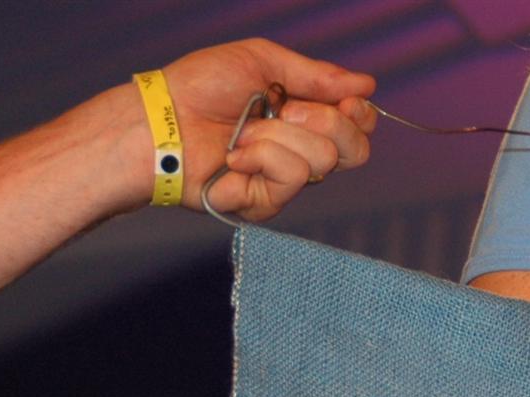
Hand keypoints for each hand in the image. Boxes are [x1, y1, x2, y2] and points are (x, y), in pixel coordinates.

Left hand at [164, 39, 376, 220]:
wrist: (163, 118)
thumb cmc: (202, 86)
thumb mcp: (262, 61)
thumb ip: (316, 74)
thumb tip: (366, 84)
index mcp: (305, 118)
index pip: (359, 127)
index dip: (360, 114)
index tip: (347, 101)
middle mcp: (302, 151)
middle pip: (356, 149)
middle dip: (324, 121)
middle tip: (285, 110)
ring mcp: (287, 180)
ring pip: (325, 159)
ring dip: (279, 135)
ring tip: (243, 131)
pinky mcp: (269, 202)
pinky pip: (294, 175)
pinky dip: (263, 155)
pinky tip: (236, 154)